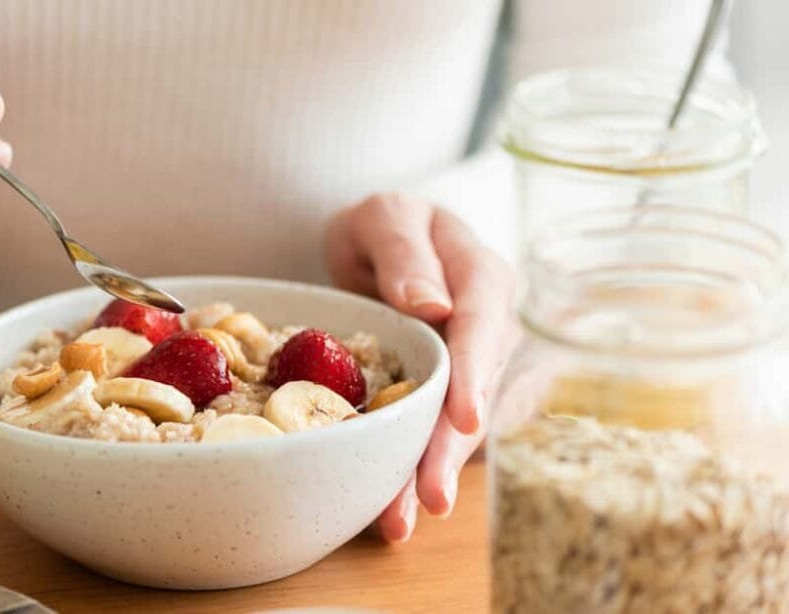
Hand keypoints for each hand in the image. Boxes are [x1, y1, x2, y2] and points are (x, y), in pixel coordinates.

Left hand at [324, 194, 517, 542]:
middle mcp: (488, 328)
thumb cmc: (383, 225)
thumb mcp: (383, 215)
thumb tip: (434, 304)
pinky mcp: (448, 396)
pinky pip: (435, 435)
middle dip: (452, 448)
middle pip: (476, 392)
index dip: (475, 374)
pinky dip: (413, 471)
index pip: (484, 326)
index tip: (464, 418)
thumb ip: (404, 250)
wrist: (375, 245)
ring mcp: (472, 368)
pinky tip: (391, 509)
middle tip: (431, 497)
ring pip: (457, 426)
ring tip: (399, 522)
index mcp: (481, 277)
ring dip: (430, 473)